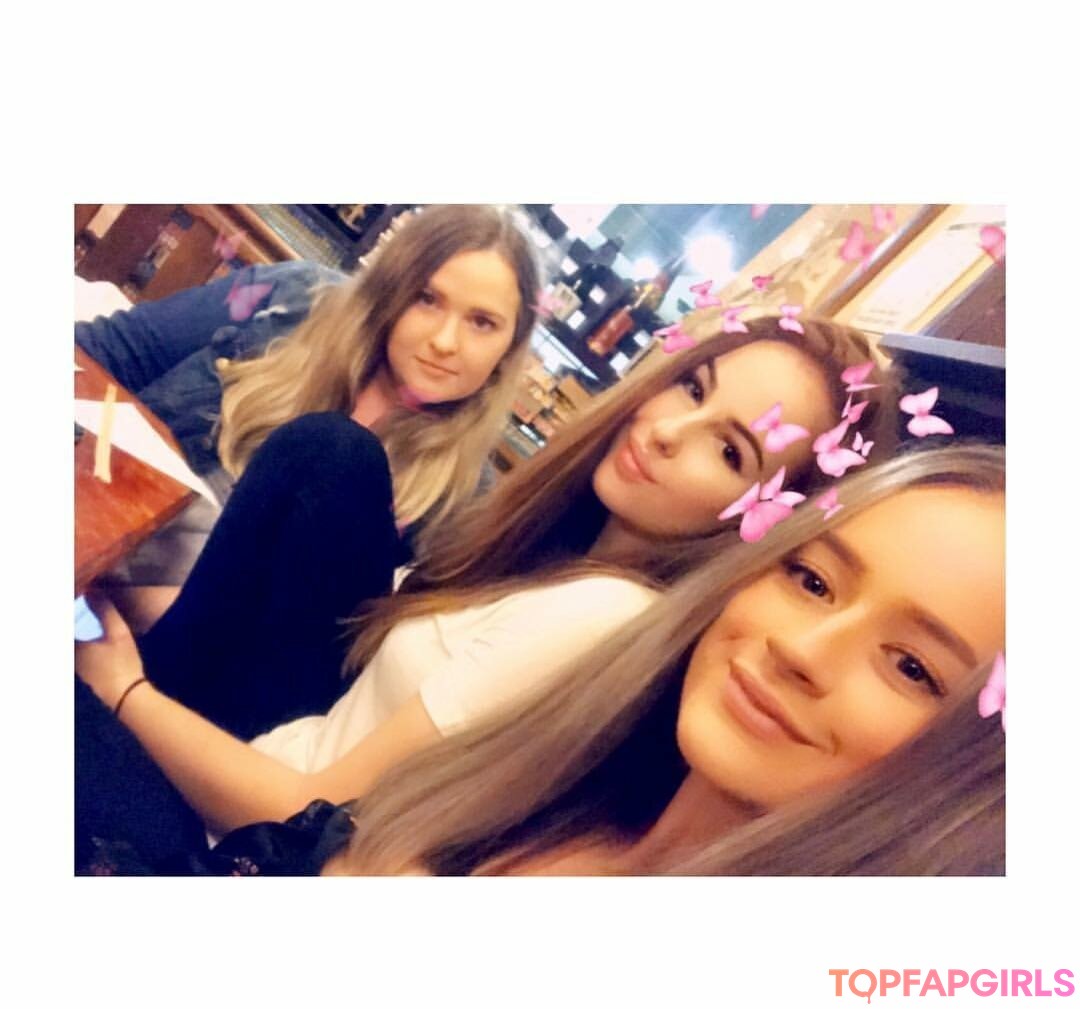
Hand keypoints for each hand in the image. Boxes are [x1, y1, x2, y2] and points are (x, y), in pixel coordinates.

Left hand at [74, 592, 145, 710]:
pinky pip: (77, 656)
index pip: (63, 625)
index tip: (69, 597)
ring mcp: (77, 670)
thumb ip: (105, 610)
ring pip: (72, 648)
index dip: (66, 610)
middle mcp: (70, 658)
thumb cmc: (121, 663)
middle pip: (67, 637)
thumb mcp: (118, 633)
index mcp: (73, 646)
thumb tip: (92, 589)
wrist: (128, 697)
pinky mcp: (86, 678)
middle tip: (75, 606)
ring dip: (74, 634)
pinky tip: (91, 643)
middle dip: (70, 623)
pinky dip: (79, 647)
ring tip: (79, 621)